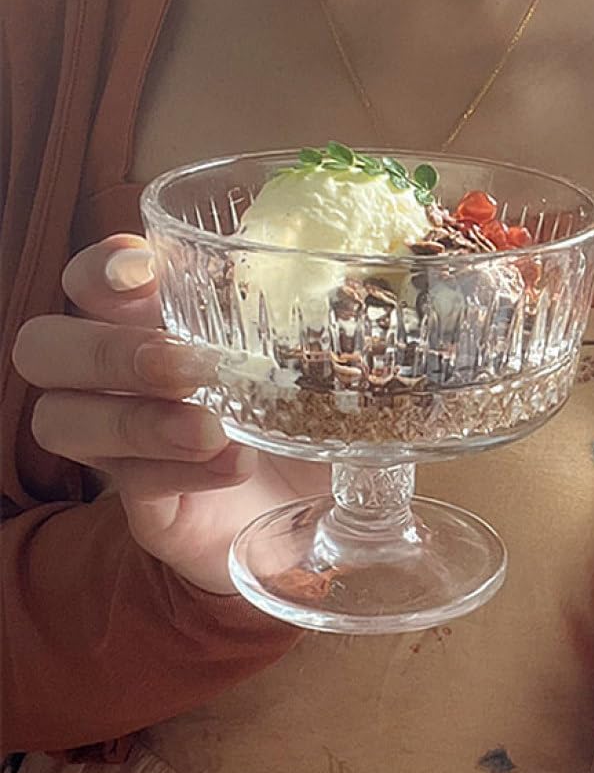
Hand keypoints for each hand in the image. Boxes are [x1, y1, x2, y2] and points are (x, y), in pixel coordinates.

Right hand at [13, 234, 327, 592]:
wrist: (322, 512)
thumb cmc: (309, 415)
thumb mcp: (317, 360)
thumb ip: (316, 313)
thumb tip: (369, 260)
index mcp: (153, 326)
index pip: (89, 283)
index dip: (99, 270)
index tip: (144, 270)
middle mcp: (119, 381)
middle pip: (45, 348)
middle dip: (106, 350)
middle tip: (186, 365)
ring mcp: (124, 449)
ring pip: (63, 421)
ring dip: (138, 419)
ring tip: (210, 427)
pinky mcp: (147, 508)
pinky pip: (132, 484)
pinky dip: (182, 471)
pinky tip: (235, 464)